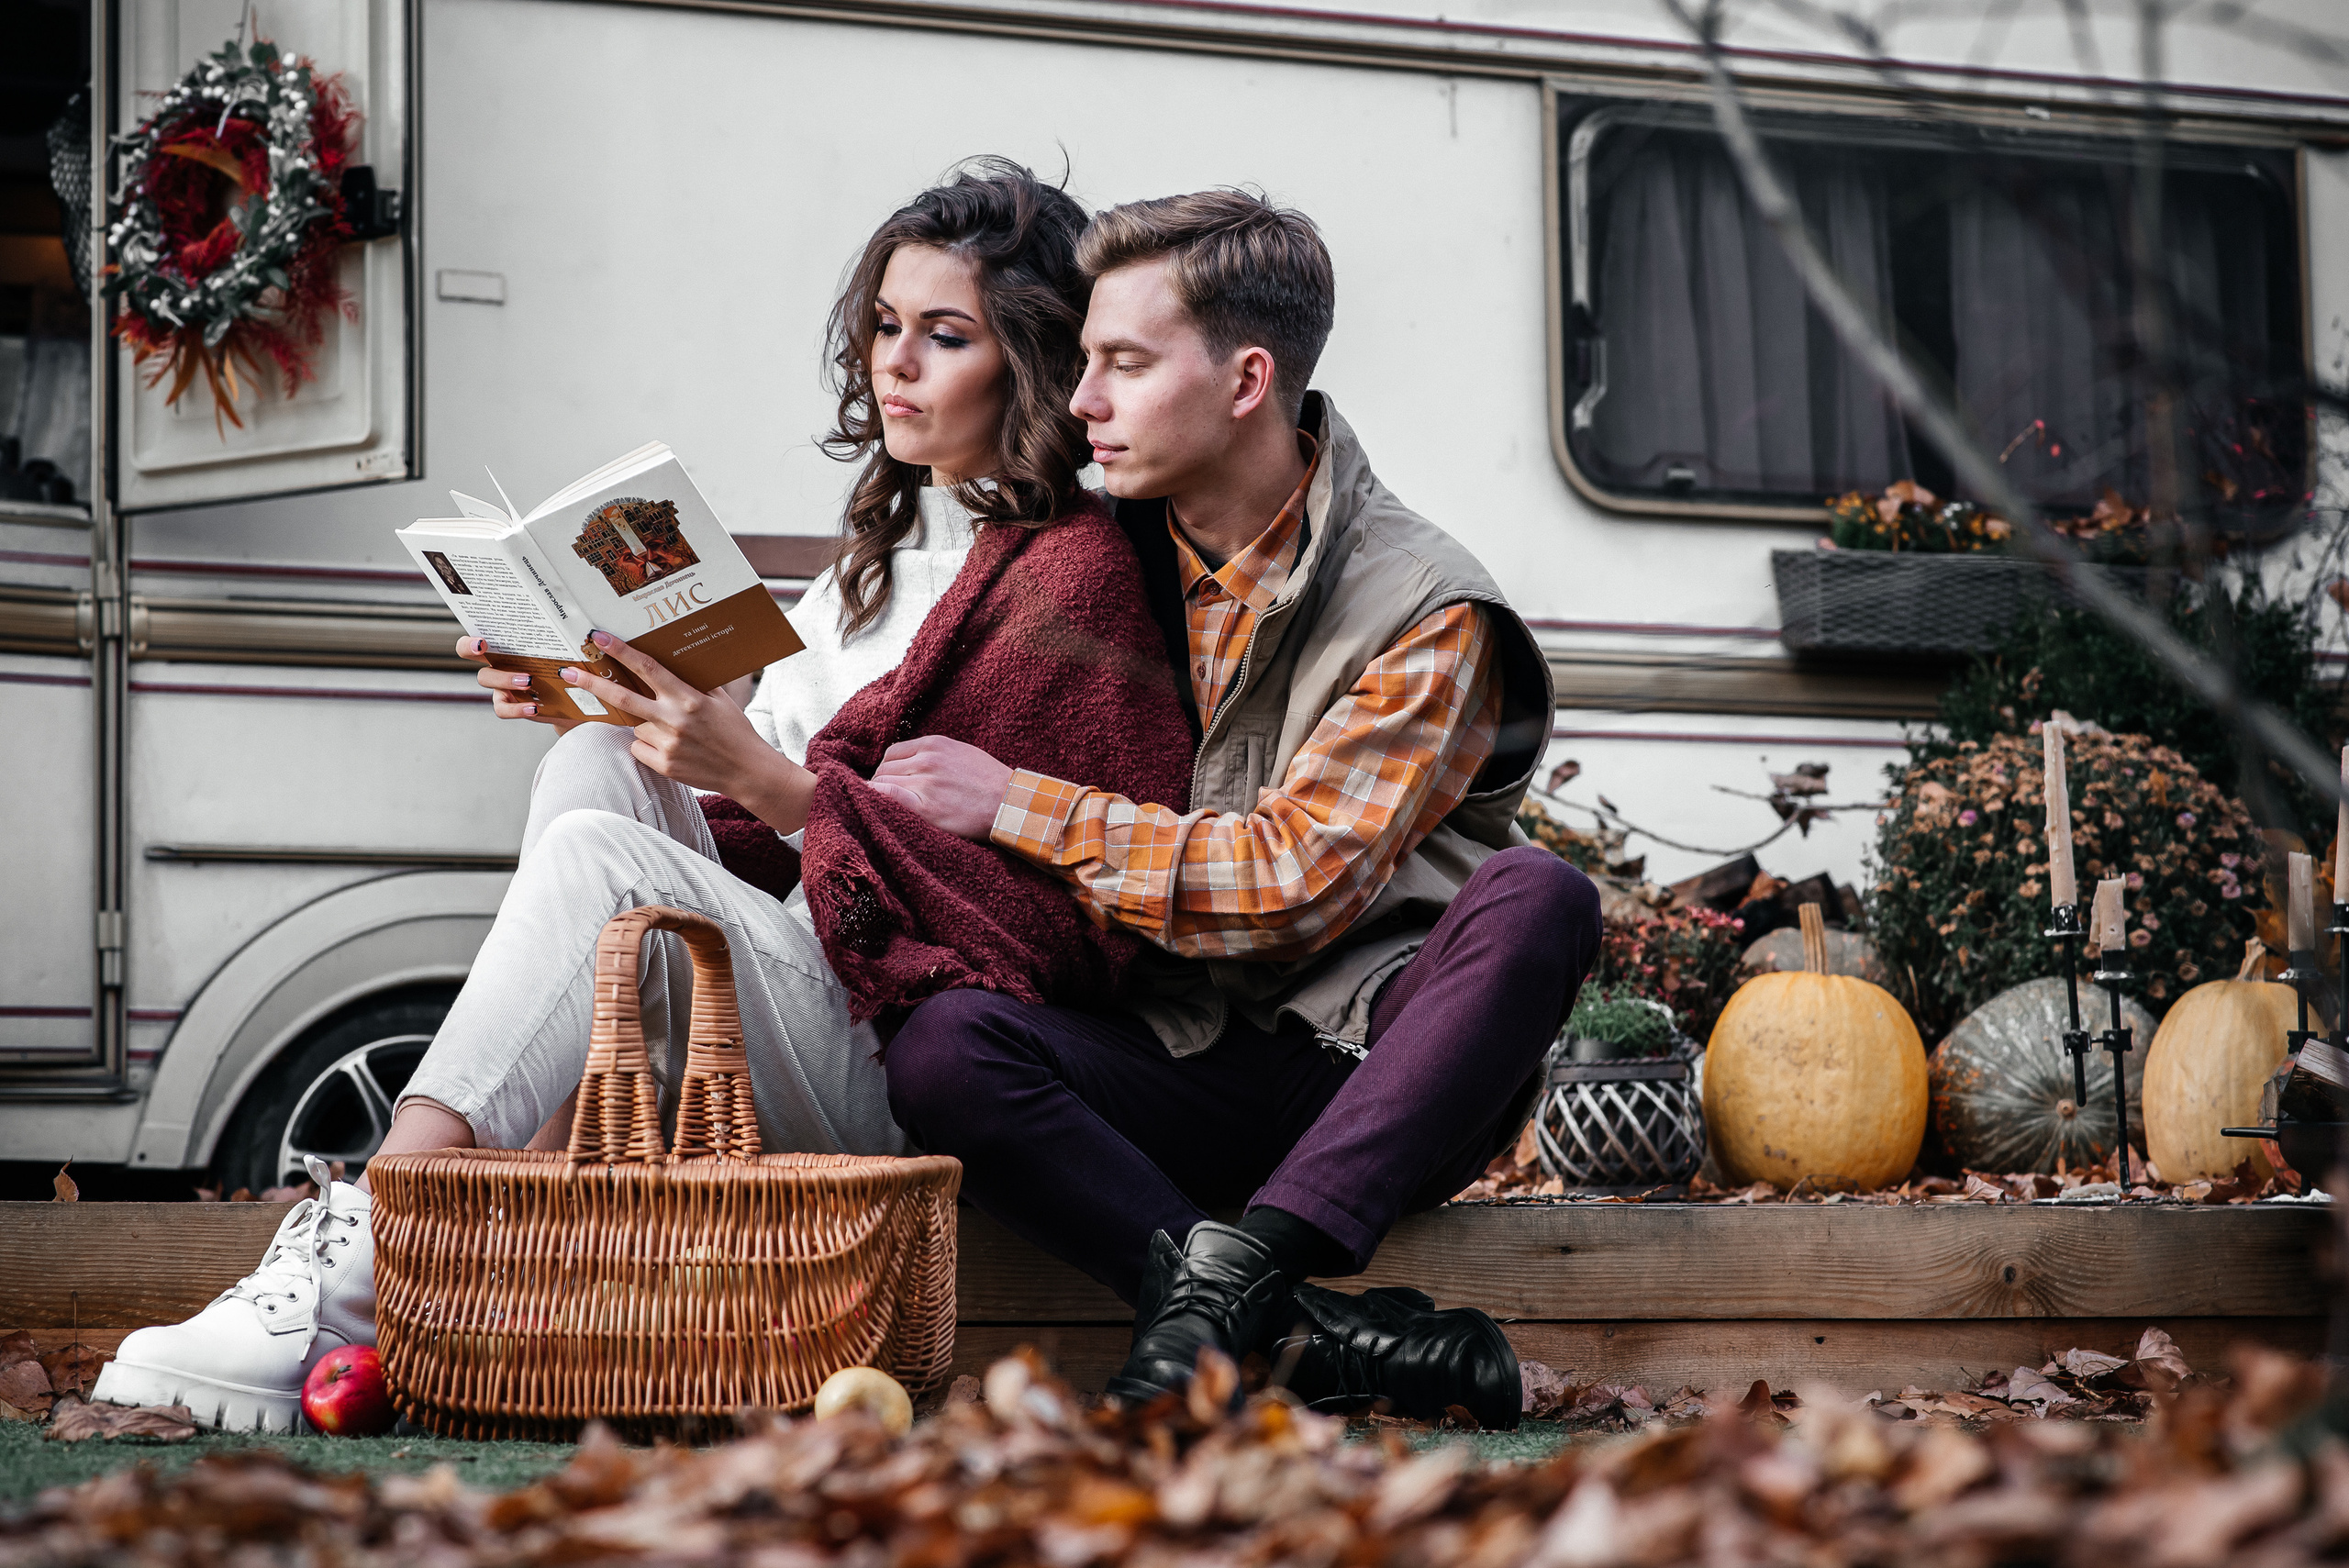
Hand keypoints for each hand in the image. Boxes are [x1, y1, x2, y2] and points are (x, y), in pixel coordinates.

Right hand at [458, 634, 580, 731]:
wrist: (573, 699)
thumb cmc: (563, 668)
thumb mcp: (560, 651)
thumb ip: (558, 639)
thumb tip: (580, 625)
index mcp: (505, 645)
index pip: (477, 635)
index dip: (470, 638)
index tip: (481, 640)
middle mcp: (496, 662)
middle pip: (469, 654)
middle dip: (471, 649)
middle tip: (485, 648)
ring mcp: (499, 684)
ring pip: (487, 679)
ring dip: (505, 678)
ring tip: (529, 680)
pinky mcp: (509, 704)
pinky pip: (502, 708)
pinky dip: (517, 708)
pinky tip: (534, 707)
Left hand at [562, 632, 799, 808]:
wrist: (748, 771)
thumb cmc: (735, 731)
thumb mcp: (719, 700)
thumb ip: (694, 682)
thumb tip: (672, 660)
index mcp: (689, 698)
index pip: (648, 669)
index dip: (622, 651)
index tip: (599, 638)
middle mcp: (674, 720)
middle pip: (622, 698)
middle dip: (592, 683)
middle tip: (568, 672)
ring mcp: (667, 745)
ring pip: (636, 726)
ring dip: (646, 725)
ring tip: (677, 734)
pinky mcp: (663, 765)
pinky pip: (639, 747)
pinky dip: (649, 746)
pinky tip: (673, 749)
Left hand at [869, 735, 1013, 840]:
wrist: (1010, 803)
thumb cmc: (990, 780)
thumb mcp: (961, 752)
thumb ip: (935, 753)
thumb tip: (911, 761)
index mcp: (934, 744)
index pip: (892, 753)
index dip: (888, 768)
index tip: (891, 780)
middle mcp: (926, 760)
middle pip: (885, 769)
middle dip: (882, 782)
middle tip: (886, 797)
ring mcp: (925, 784)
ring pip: (883, 784)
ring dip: (880, 795)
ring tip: (885, 806)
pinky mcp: (926, 808)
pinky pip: (889, 797)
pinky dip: (877, 799)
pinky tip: (876, 807)